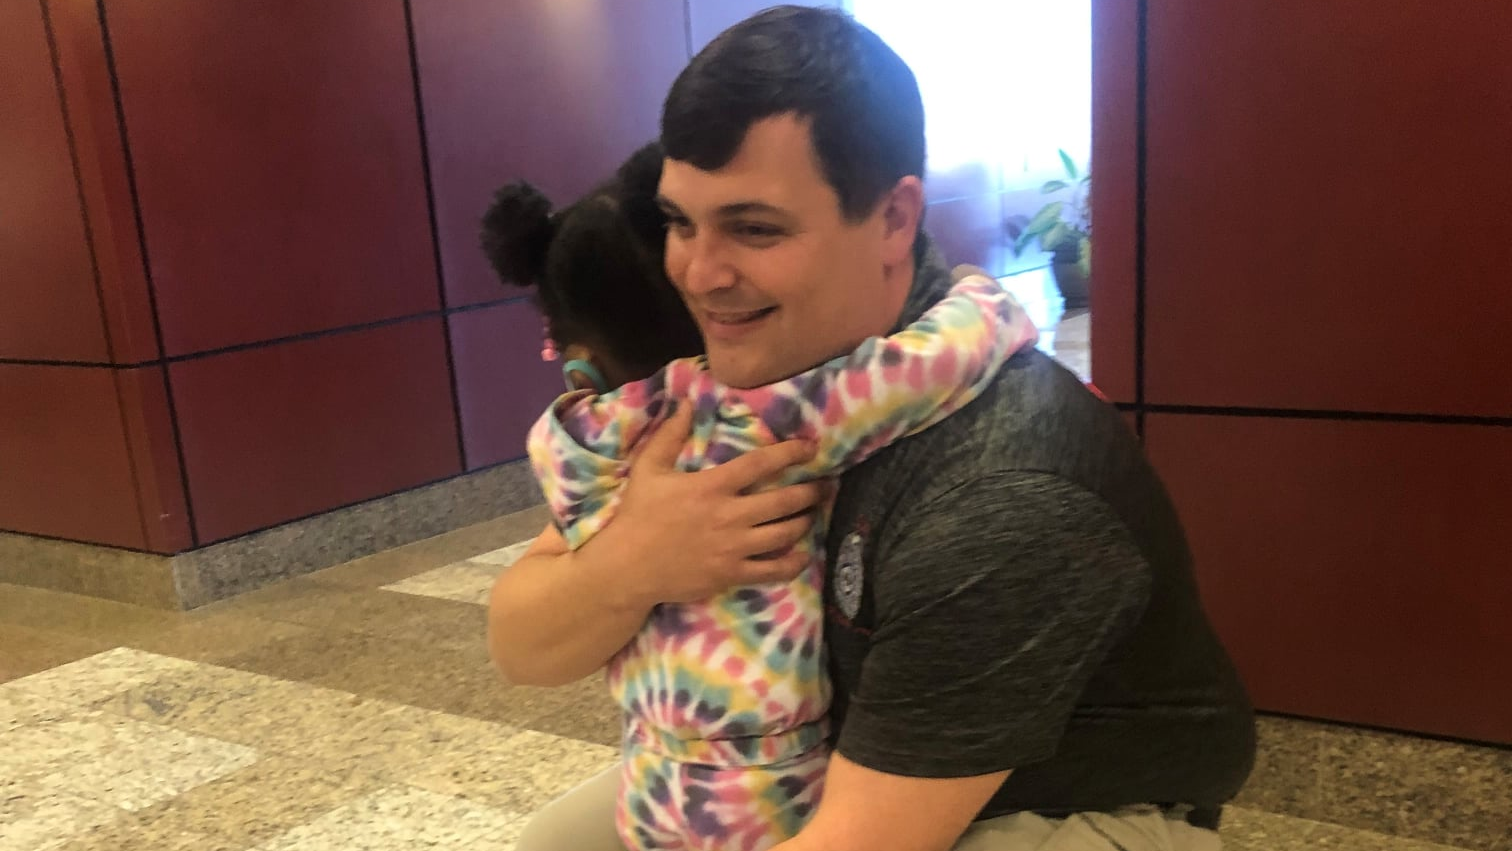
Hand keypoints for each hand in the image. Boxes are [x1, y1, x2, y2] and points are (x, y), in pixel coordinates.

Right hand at [599, 403, 824, 607]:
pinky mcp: (733, 574)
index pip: (761, 464)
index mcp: (712, 486)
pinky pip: (773, 570)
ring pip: (785, 533)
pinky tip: (802, 554)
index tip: (811, 447)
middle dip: (811, 491)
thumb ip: (670, 435)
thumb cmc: (638, 515)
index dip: (791, 453)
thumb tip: (686, 402)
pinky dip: (793, 562)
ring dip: (805, 521)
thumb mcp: (648, 468)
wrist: (627, 567)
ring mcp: (734, 547)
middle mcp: (730, 515)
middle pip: (784, 500)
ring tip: (814, 513)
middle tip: (826, 485)